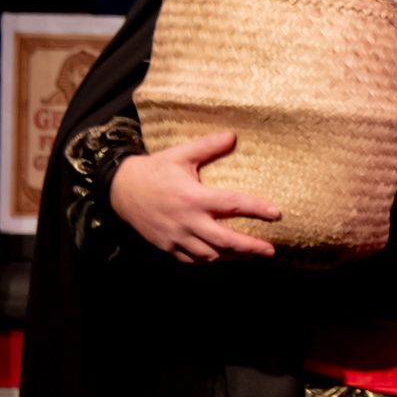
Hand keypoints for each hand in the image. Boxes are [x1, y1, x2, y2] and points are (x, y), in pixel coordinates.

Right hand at [109, 130, 281, 262]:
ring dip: (233, 257)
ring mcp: (176, 237)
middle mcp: (186, 220)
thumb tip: (234, 135)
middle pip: (224, 240)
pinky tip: (224, 257)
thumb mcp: (180, 154)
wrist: (119, 189)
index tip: (276, 214)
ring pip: (210, 255)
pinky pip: (192, 260)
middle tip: (271, 251)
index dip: (256, 209)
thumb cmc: (154, 170)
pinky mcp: (167, 246)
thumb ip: (207, 146)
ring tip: (253, 256)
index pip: (232, 204)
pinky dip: (210, 260)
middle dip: (250, 247)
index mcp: (193, 197)